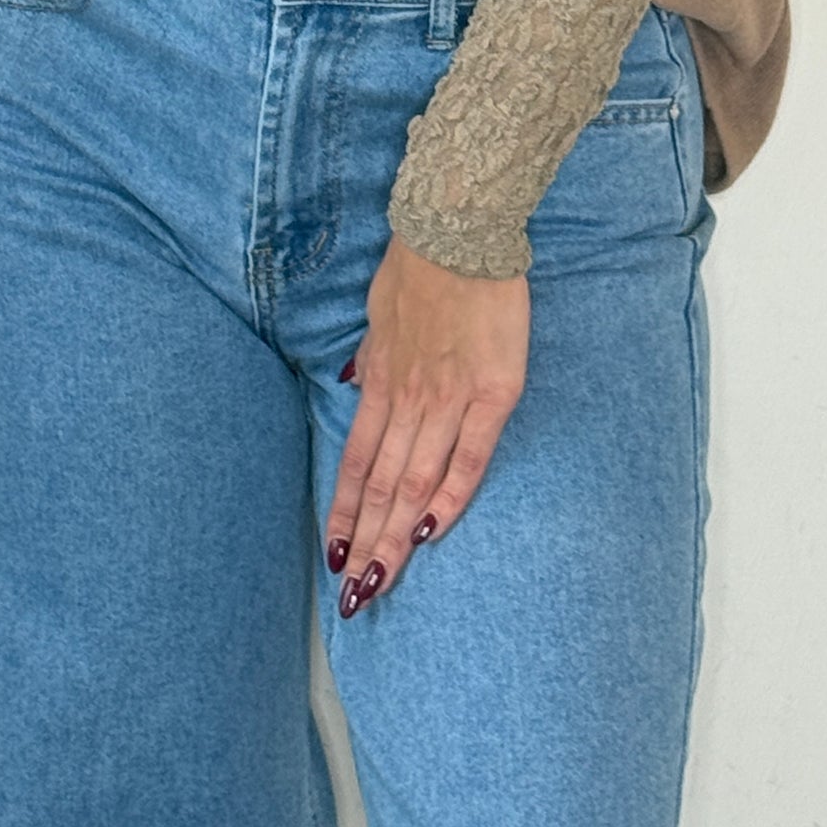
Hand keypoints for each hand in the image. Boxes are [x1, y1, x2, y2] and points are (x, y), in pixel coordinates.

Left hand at [325, 236, 528, 616]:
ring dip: (396, 535)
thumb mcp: (378, 312)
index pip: (356, 462)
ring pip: (416, 480)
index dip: (345, 513)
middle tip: (356, 596)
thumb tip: (358, 381)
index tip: (334, 557)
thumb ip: (372, 356)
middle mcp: (408, 397)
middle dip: (366, 543)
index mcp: (381, 380)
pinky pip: (469, 455)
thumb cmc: (420, 266)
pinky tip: (433, 530)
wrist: (459, 229)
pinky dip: (449, 495)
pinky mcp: (492, 391)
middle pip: (382, 485)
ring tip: (383, 580)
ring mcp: (448, 397)